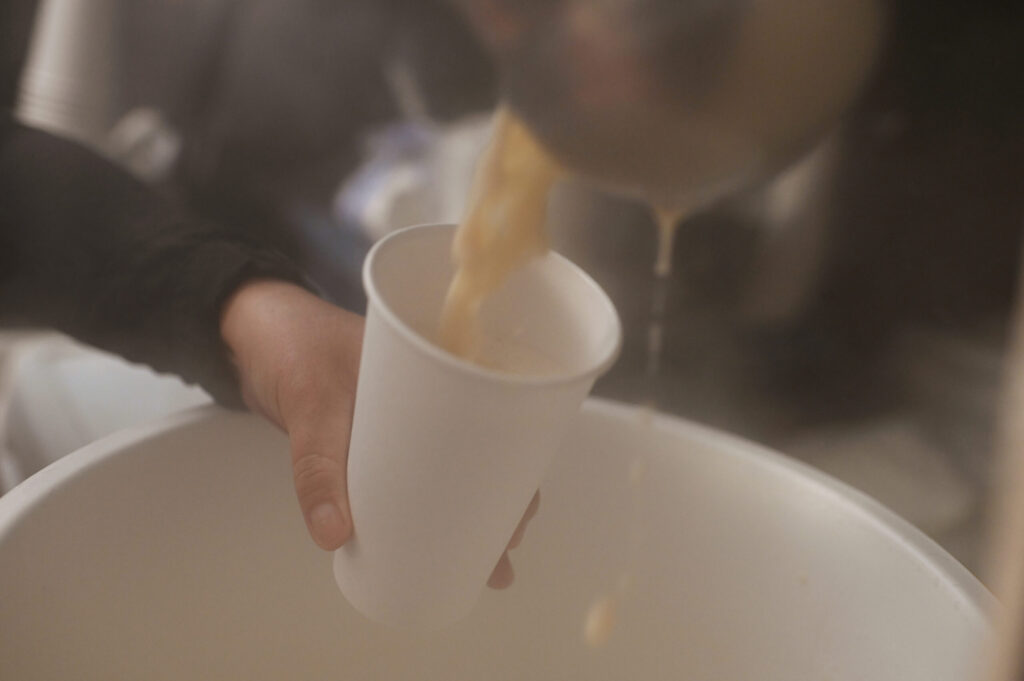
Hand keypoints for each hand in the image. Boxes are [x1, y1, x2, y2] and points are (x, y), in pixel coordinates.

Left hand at [220, 280, 535, 586]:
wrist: (247, 331)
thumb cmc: (291, 345)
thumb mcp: (310, 400)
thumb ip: (319, 466)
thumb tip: (335, 536)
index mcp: (438, 367)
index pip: (497, 419)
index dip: (516, 467)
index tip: (523, 511)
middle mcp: (429, 396)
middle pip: (479, 453)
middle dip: (496, 503)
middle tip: (504, 551)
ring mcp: (402, 420)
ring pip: (446, 469)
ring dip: (461, 511)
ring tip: (478, 561)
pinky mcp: (374, 438)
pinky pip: (409, 475)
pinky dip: (419, 505)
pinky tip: (423, 539)